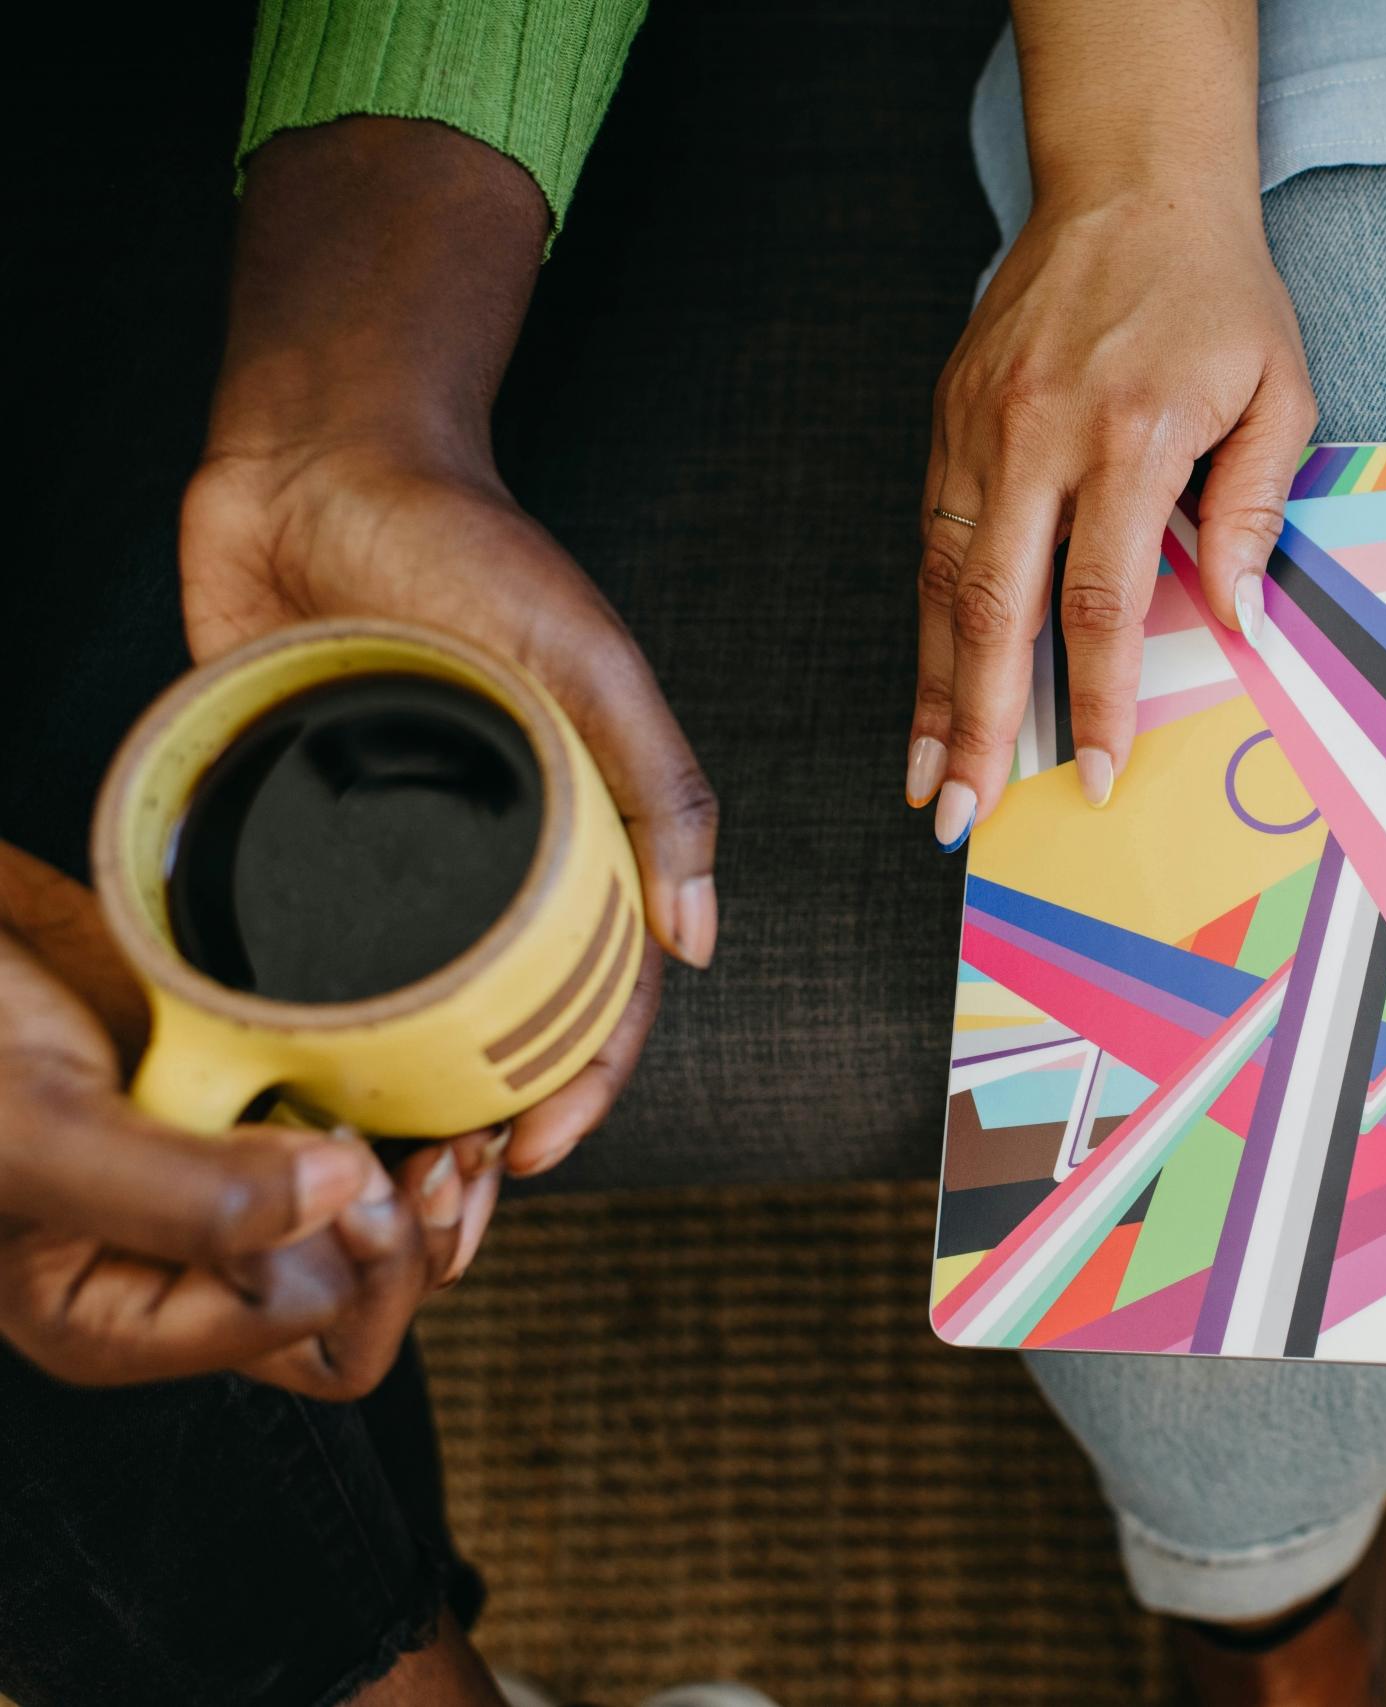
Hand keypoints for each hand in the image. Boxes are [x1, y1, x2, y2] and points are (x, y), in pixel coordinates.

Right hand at [0, 844, 478, 1396]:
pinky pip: (382, 1145)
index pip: (312, 1332)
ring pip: (391, 1232)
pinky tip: (440, 1086)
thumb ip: (174, 1194)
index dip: (358, 1252)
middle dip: (423, 1237)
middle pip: (369, 1302)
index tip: (350, 1160)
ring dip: (443, 1187)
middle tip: (434, 1157)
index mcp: (129, 1317)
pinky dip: (426, 1121)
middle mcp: (194, 1269)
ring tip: (453, 1127)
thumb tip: (338, 1194)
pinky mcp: (267, 1111)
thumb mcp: (31, 1135)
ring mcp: (239, 1191)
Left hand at [181, 117, 711, 1176]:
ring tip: (360, 1164)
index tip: (532, 1151)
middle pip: (504, 1023)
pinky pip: (300, 948)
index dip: (582, 1084)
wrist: (316, 461)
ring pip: (406, 1006)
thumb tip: (702, 940)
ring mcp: (390, 854)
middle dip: (487, 1119)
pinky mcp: (293, 833)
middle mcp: (489, 858)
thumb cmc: (470, 543)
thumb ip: (657, 786)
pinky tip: (274, 1082)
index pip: (600, 989)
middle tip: (440, 1192)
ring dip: (396, 1095)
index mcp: (577, 830)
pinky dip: (299, 1023)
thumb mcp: (586, 659)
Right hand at [909, 177, 1314, 841]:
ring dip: (935, 690)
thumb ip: (1250, 508)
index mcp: (1125, 433)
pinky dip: (931, 621)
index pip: (1100, 599)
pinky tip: (933, 684)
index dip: (1097, 700)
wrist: (1130, 180)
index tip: (1098, 775)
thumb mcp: (1278, 390)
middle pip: (996, 609)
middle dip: (979, 725)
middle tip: (962, 813)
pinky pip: (933, 537)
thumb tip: (1236, 618)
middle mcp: (1034, 434)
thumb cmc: (1216, 291)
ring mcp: (978, 424)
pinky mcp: (949, 415)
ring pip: (946, 583)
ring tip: (927, 778)